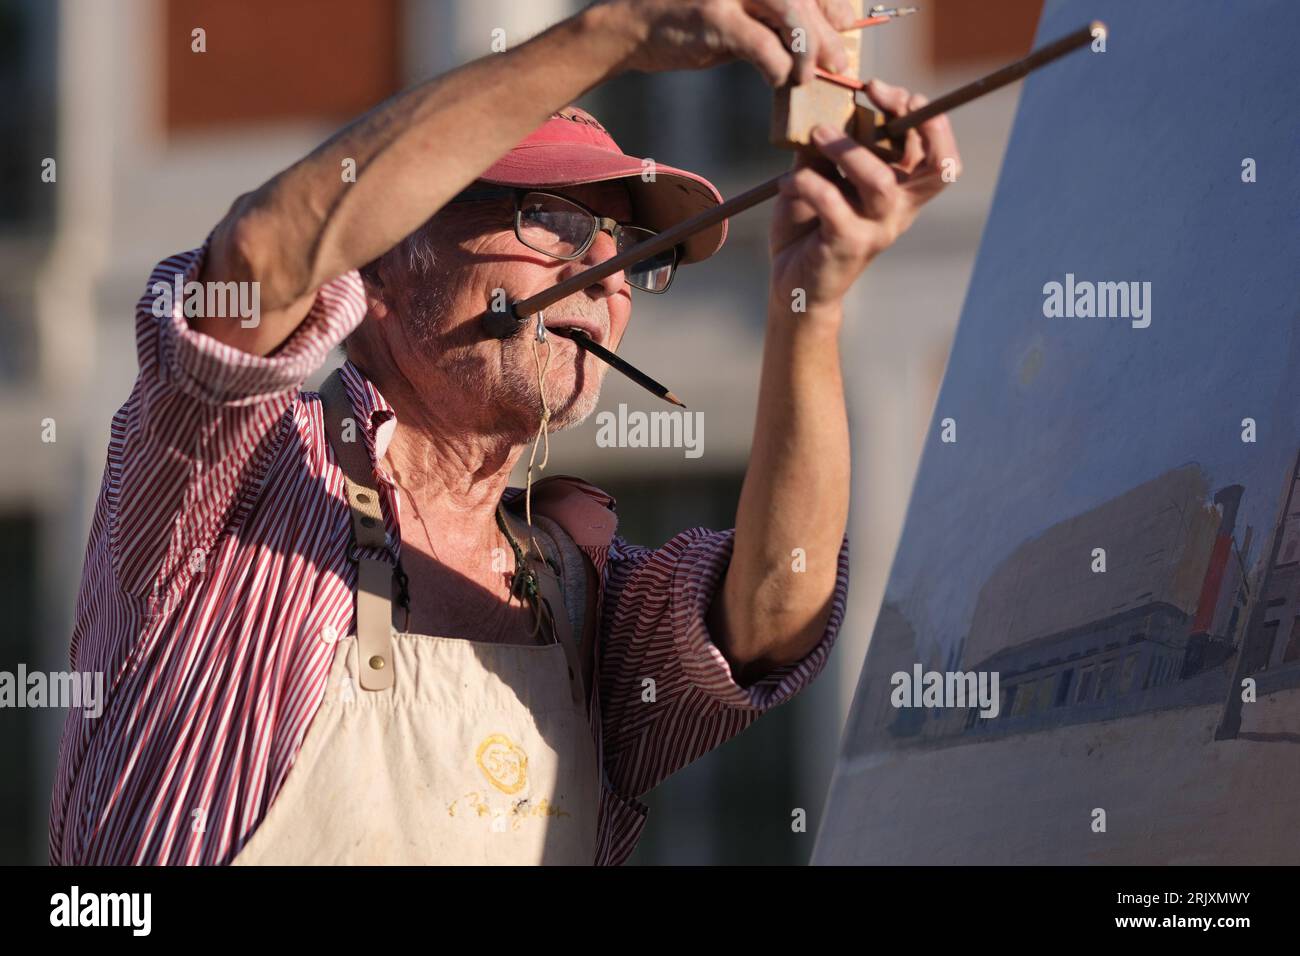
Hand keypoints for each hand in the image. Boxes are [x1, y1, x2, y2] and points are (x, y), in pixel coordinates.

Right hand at [601, 0, 858, 85]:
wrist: (634, 27)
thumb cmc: (689, 21)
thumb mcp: (737, 11)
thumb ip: (771, 18)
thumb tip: (817, 38)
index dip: (834, 4)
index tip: (846, 28)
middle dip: (828, 33)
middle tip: (838, 63)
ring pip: (791, 14)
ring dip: (807, 50)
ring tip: (806, 76)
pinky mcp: (713, 17)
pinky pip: (761, 44)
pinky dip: (778, 66)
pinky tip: (779, 80)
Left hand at [768, 79, 961, 319]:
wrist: (794, 285)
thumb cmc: (810, 225)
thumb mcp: (820, 176)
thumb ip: (828, 146)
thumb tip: (824, 104)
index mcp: (902, 190)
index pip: (938, 152)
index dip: (924, 116)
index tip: (882, 91)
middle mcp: (899, 210)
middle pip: (937, 166)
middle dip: (914, 120)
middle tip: (874, 93)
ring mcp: (876, 230)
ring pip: (881, 183)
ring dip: (849, 149)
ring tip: (817, 132)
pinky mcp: (847, 246)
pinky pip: (833, 205)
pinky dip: (808, 183)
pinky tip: (788, 181)